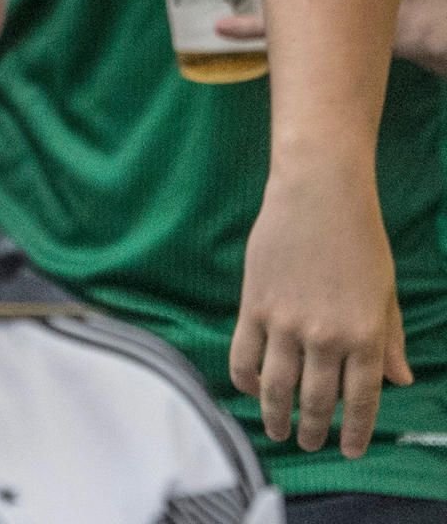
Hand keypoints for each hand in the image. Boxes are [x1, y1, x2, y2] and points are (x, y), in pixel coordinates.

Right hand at [231, 167, 409, 456]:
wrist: (318, 194)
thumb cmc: (360, 238)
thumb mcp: (386, 291)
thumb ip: (390, 340)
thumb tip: (399, 381)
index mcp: (365, 334)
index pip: (361, 399)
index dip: (355, 431)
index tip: (350, 451)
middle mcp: (325, 336)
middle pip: (315, 400)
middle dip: (312, 429)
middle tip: (308, 443)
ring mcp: (285, 322)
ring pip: (276, 386)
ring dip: (276, 415)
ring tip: (276, 430)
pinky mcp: (253, 306)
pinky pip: (244, 355)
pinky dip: (247, 380)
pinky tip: (252, 389)